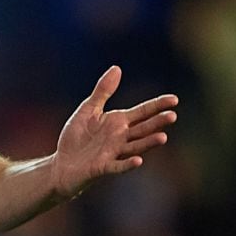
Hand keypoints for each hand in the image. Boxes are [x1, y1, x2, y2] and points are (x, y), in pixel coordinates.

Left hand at [52, 66, 177, 199]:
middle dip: (157, 123)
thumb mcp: (88, 109)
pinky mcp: (102, 167)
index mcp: (119, 122)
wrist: (61, 163)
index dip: (158, 106)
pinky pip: (117, 166)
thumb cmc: (76, 137)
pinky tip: (138, 160)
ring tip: (163, 137)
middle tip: (172, 116)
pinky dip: (128, 164)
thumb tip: (117, 68)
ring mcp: (113, 153)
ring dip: (148, 143)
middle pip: (143, 129)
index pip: (143, 112)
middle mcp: (121, 138)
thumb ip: (103, 91)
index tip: (174, 100)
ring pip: (135, 147)